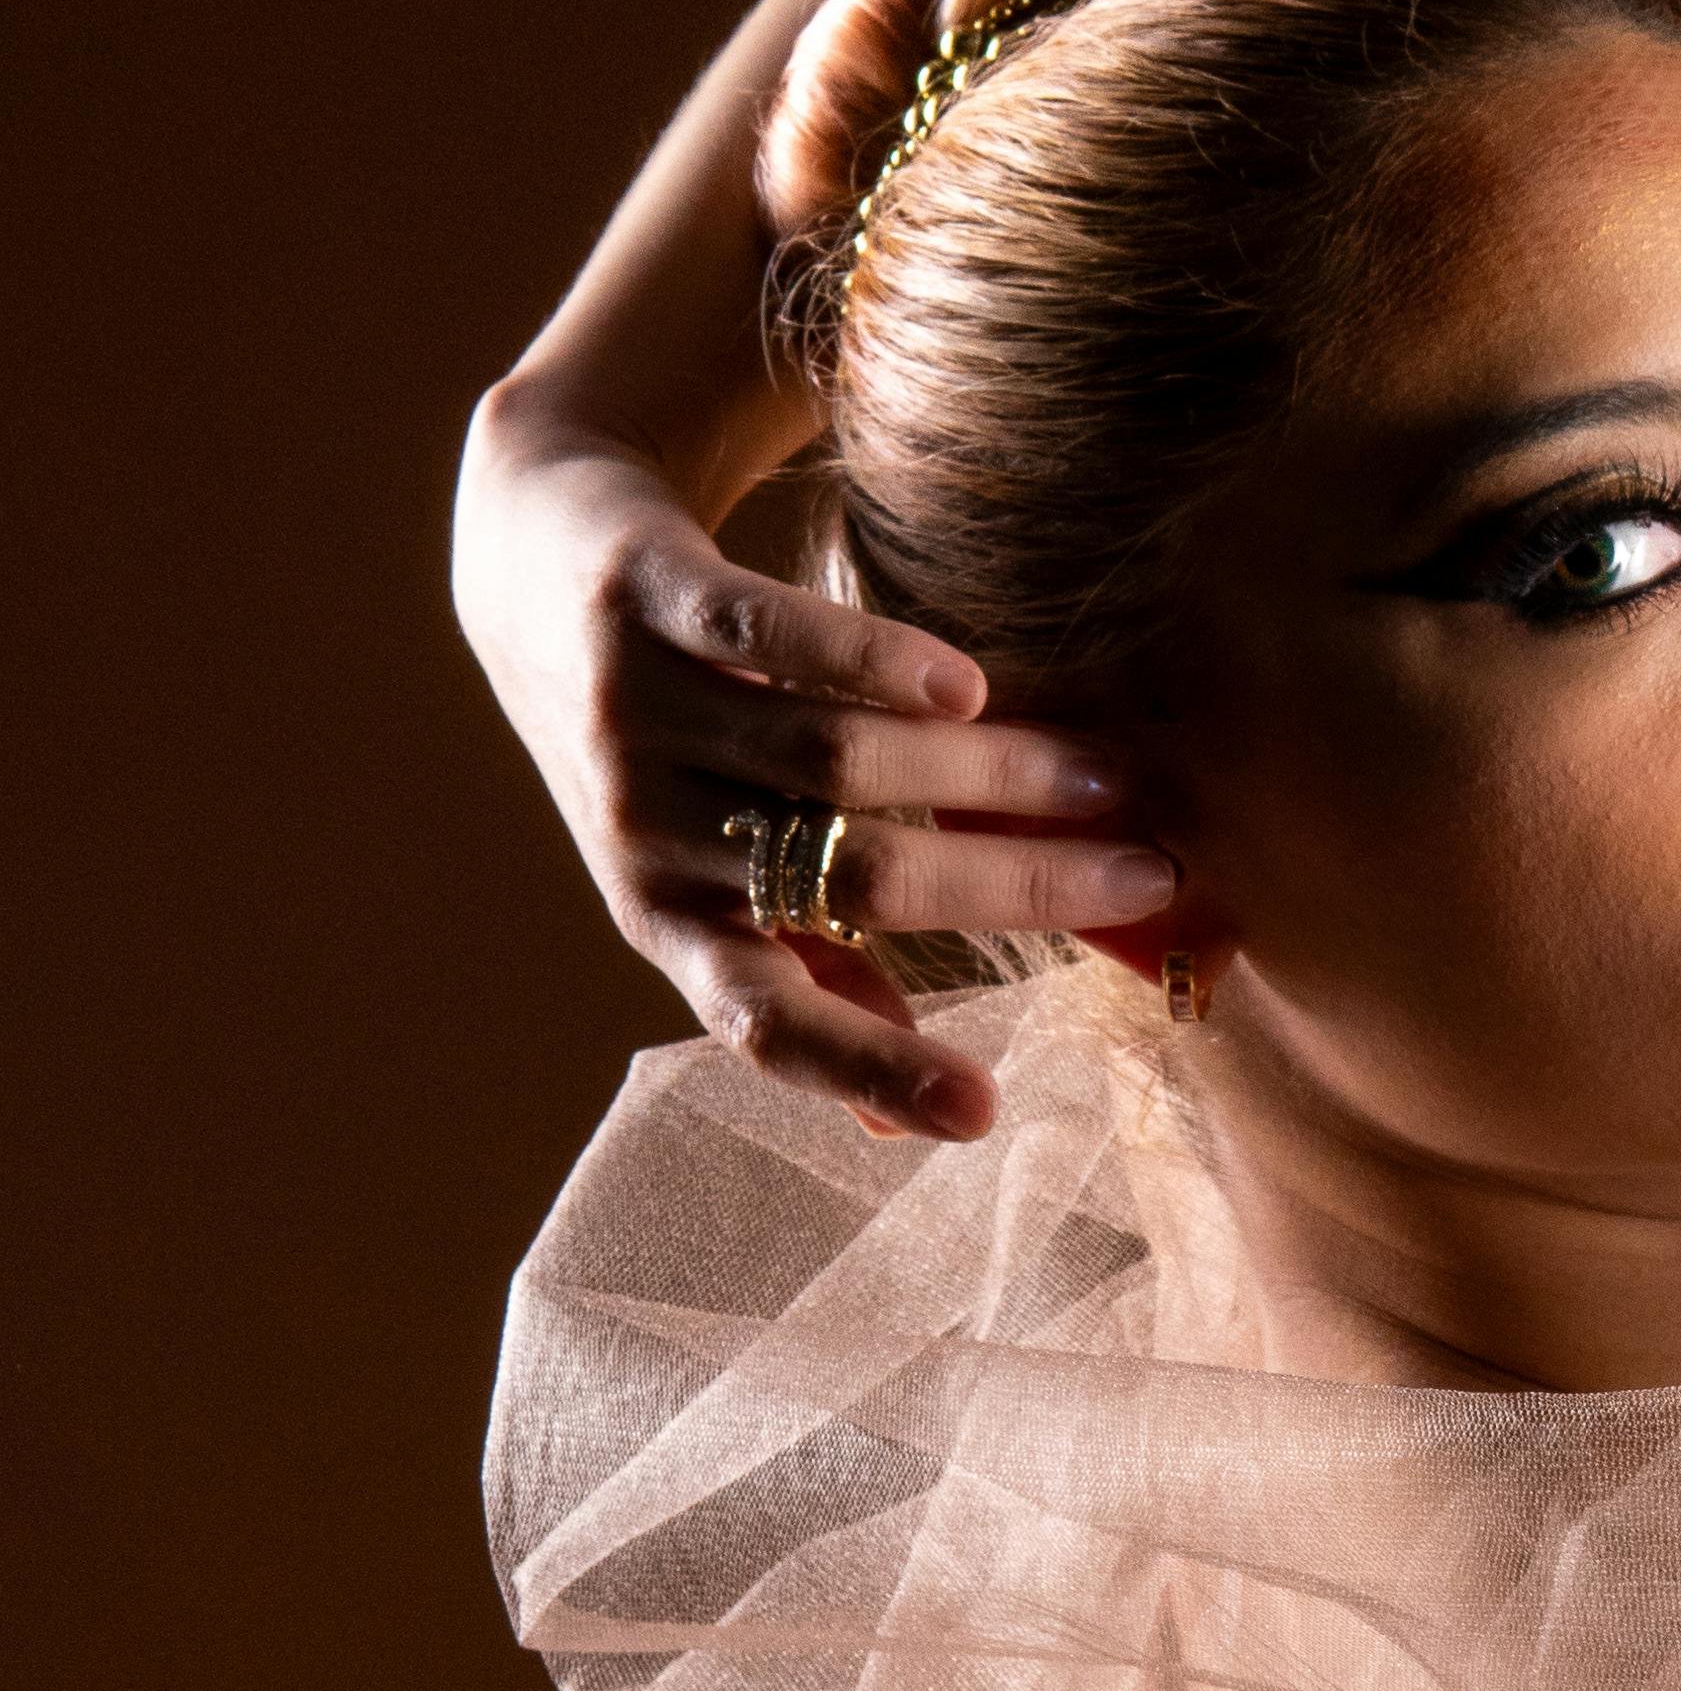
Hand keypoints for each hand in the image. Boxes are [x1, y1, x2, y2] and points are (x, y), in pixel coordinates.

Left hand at [452, 376, 1176, 1141]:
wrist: (526, 568)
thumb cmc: (657, 748)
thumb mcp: (710, 876)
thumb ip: (810, 975)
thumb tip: (892, 1122)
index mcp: (674, 923)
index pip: (766, 1022)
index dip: (869, 1069)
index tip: (983, 1113)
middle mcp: (648, 831)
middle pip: (852, 875)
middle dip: (1010, 888)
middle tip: (1145, 876)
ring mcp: (637, 714)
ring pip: (830, 762)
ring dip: (981, 775)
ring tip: (1100, 772)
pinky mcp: (637, 601)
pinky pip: (760, 638)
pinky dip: (864, 663)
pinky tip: (960, 687)